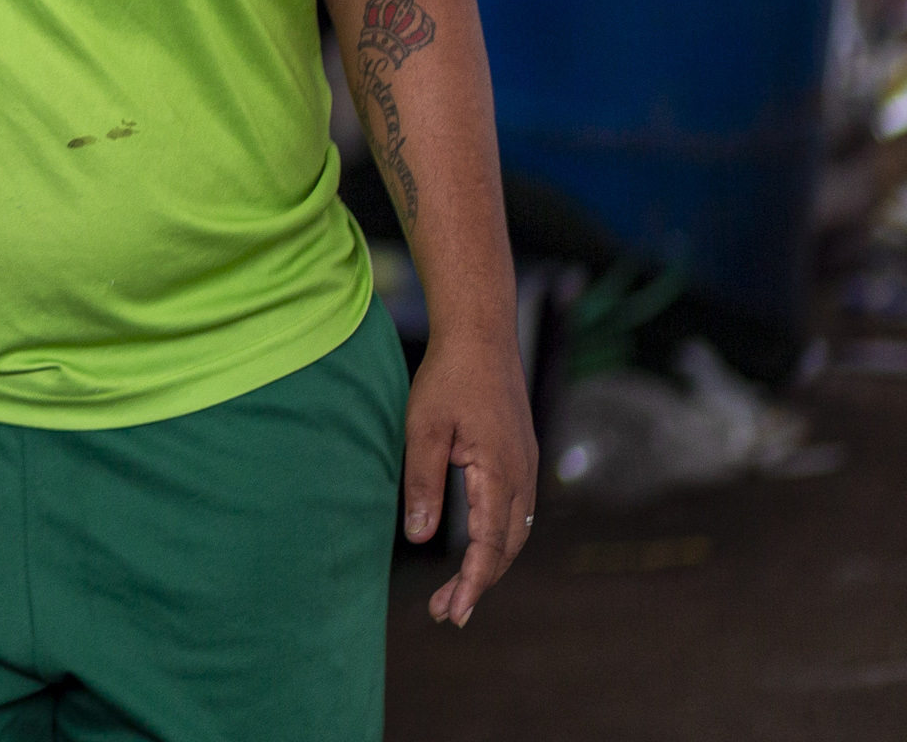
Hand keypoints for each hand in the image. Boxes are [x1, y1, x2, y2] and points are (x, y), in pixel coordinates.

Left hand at [401, 326, 538, 625]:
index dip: (472, 584)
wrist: (481, 335)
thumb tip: (422, 538)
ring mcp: (526, 468)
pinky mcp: (520, 458)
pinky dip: (498, 540)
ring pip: (515, 533)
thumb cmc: (448, 378)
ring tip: (458, 591)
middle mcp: (522, 477)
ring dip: (490, 565)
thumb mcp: (423, 430)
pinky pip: (516, 513)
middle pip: (507, 548)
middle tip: (445, 613)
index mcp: (500, 474)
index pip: (490, 546)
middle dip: (479, 584)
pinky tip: (476, 549)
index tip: (453, 613)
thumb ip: (423, 484)